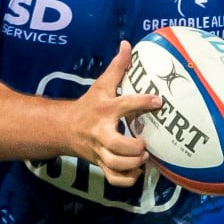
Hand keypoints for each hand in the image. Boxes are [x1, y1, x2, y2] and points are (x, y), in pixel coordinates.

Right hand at [68, 41, 161, 186]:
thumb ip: (117, 67)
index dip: (142, 102)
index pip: (124, 104)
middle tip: (145, 144)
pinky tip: (137, 170)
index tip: (158, 101)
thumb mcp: (101, 85)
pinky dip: (127, 179)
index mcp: (104, 110)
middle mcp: (101, 132)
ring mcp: (99, 150)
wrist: (64, 129)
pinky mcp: (100, 164)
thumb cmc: (88, 106)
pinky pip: (113, 178)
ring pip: (114, 164)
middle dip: (133, 147)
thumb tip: (128, 44)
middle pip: (115, 145)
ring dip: (132, 163)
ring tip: (143, 157)